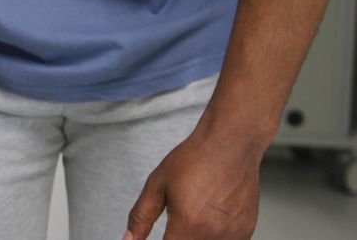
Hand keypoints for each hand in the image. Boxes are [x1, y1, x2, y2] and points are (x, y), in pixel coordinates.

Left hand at [126, 128, 261, 239]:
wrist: (230, 144)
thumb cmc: (195, 159)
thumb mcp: (157, 185)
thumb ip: (140, 217)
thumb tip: (129, 239)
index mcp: (187, 224)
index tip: (162, 234)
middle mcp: (213, 234)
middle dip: (177, 237)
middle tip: (178, 217)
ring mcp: (233, 235)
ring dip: (194, 237)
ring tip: (195, 212)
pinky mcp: (246, 231)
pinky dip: (212, 236)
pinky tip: (209, 217)